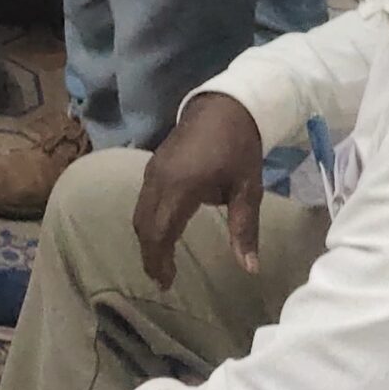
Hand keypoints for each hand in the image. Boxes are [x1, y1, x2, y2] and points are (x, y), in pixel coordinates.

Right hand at [132, 94, 266, 289]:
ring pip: (139, 213)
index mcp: (182, 186)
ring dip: (146, 239)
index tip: (167, 283)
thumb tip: (250, 269)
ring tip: (160, 262)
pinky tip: (161, 232)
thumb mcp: (248, 189)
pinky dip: (147, 222)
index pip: (160, 232)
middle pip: (143, 225)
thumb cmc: (239, 148)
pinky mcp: (152, 166)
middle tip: (161, 279)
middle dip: (149, 255)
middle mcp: (159, 179)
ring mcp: (152, 171)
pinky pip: (142, 200)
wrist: (224, 106)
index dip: (159, 260)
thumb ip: (244, 229)